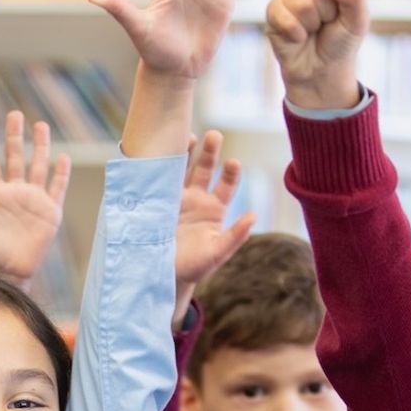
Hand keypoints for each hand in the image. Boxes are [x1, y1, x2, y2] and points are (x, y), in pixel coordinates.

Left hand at [0, 112, 70, 285]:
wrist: (11, 273)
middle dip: (15, 137)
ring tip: (41, 125)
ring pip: (38, 166)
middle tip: (15, 114)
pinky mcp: (50, 211)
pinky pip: (57, 188)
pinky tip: (63, 157)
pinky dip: (61, 173)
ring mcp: (34, 200)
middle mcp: (15, 193)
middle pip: (15, 158)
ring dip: (40, 146)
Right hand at [173, 131, 254, 324]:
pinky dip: (162, 166)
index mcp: (214, 209)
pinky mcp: (157, 202)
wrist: (164, 275)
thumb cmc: (195, 266)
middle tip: (214, 135)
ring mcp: (176, 199)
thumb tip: (253, 216)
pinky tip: (162, 152)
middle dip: (210, 152)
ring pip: (183, 169)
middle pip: (205, 169)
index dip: (230, 173)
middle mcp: (196, 199)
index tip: (233, 162)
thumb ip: (235, 236)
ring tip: (189, 135)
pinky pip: (161, 180)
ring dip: (186, 152)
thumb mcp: (217, 252)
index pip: (226, 185)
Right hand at [265, 0, 368, 110]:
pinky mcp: (273, 10)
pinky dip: (293, 31)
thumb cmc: (340, 45)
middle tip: (326, 24)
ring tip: (311, 30)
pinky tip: (297, 37)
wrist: (320, 73)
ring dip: (309, 22)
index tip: (345, 11)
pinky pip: (280, 12)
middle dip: (326, 11)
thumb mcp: (357, 21)